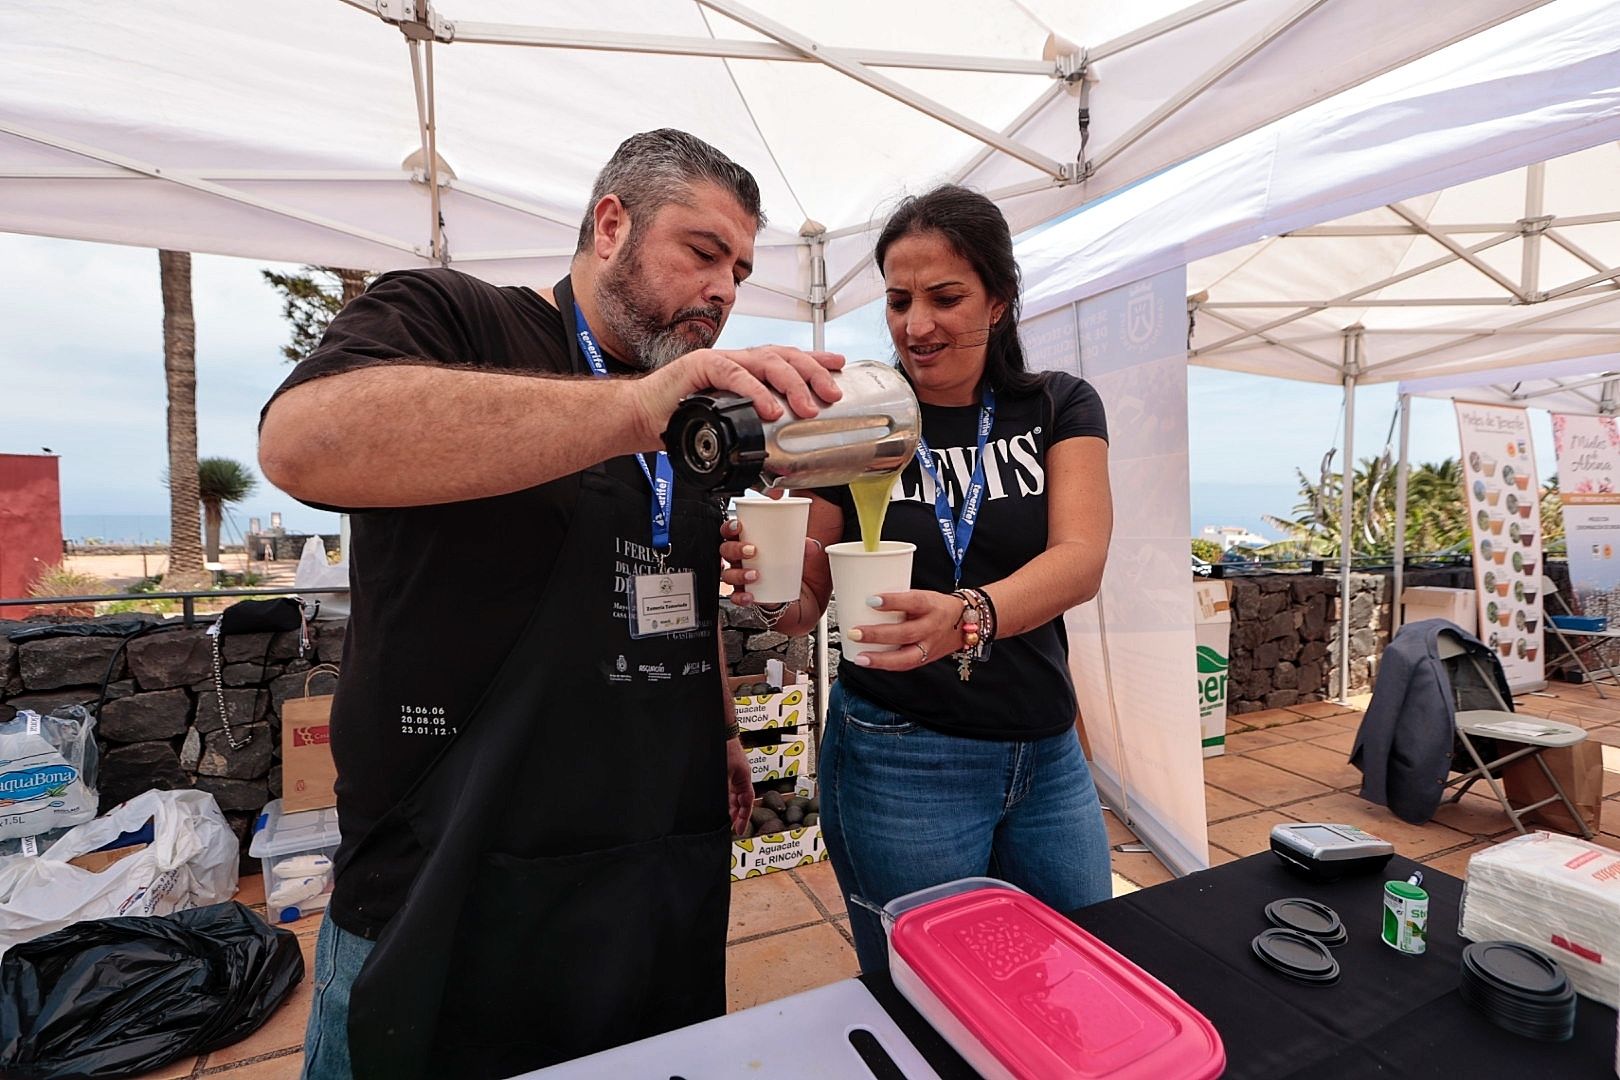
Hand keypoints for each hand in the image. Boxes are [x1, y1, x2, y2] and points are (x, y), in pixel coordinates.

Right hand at [633, 345, 844, 449]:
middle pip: (784, 356)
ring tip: (808, 406)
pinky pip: (733, 373)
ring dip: (792, 383)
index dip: (815, 360)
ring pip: (766, 361)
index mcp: (745, 370)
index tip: (840, 367)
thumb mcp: (726, 429)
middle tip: (832, 395)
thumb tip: (777, 471)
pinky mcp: (699, 367)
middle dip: (813, 374)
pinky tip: (770, 407)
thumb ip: (750, 439)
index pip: (787, 358)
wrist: (642, 418)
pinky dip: (755, 390)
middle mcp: (737, 360)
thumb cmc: (680, 421)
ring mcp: (719, 361)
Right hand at [720, 513, 826, 606]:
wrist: (795, 597)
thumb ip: (805, 547)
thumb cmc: (788, 568)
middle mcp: (740, 560)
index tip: (739, 526)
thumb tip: (812, 545)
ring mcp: (741, 577)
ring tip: (754, 574)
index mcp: (747, 543)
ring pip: (727, 574)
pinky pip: (735, 597)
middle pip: (725, 551)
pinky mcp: (745, 595)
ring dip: (738, 573)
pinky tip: (750, 596)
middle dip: (735, 549)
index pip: (730, 532)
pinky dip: (740, 597)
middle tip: (751, 550)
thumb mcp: (798, 554)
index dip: (729, 527)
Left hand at [725, 737, 752, 834]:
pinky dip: (723, 797)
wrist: (720, 731)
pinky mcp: (725, 771)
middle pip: (740, 801)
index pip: (747, 803)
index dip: (744, 817)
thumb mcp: (724, 774)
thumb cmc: (724, 747)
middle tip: (730, 827)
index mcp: (744, 779)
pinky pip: (726, 789)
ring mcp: (733, 774)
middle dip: (735, 814)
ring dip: (728, 806)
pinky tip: (716, 803)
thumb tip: (723, 807)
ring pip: (732, 796)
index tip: (739, 829)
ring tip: (722, 818)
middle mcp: (740, 778)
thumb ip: (724, 791)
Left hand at [844, 589, 967, 671]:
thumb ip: (899, 600)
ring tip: (859, 658)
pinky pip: (905, 665)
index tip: (871, 600)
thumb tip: (863, 599)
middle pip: (906, 633)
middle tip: (854, 632)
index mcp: (931, 605)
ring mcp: (930, 646)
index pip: (913, 601)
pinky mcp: (926, 659)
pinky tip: (869, 662)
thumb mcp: (923, 596)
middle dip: (877, 635)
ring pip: (906, 657)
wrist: (966, 623)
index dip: (892, 601)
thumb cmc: (937, 606)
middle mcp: (932, 627)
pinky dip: (886, 665)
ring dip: (879, 659)